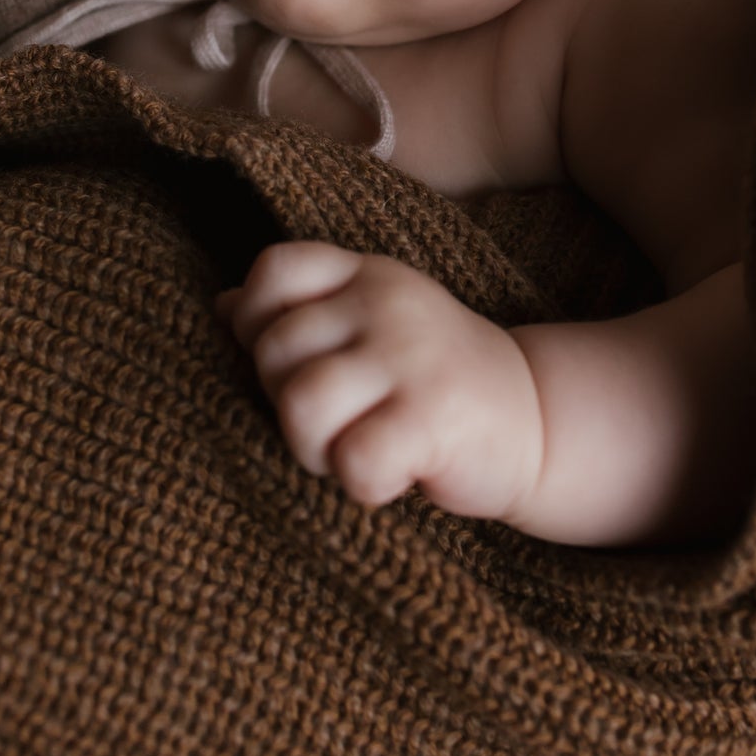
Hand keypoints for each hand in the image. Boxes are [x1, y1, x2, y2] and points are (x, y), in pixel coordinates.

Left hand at [216, 241, 542, 517]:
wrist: (534, 417)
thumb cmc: (427, 376)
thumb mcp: (367, 324)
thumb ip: (300, 312)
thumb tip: (220, 308)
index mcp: (364, 275)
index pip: (274, 271)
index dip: (255, 324)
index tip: (288, 363)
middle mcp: (385, 304)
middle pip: (274, 351)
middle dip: (284, 404)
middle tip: (334, 423)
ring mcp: (410, 358)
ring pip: (300, 405)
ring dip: (312, 449)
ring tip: (350, 452)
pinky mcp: (433, 419)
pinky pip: (353, 459)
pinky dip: (360, 485)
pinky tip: (388, 477)